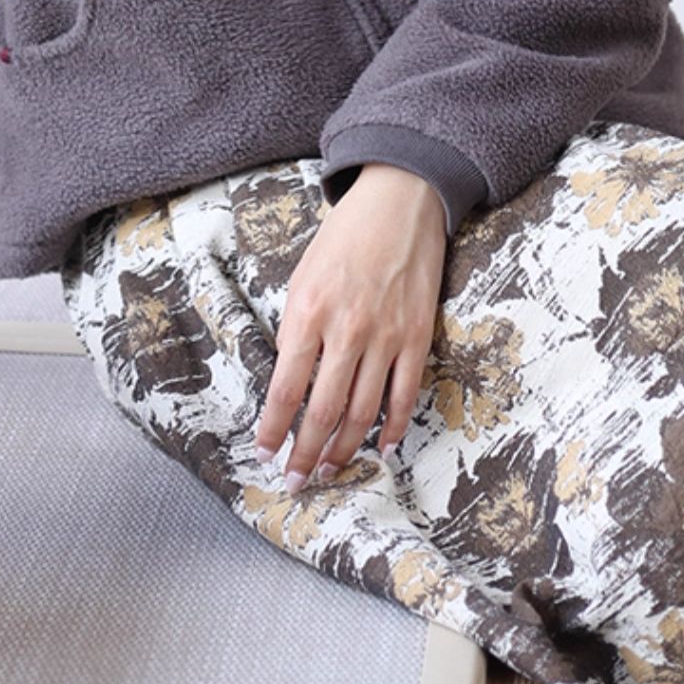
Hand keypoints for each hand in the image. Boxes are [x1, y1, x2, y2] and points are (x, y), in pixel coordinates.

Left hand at [252, 164, 447, 488]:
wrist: (399, 202)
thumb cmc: (343, 239)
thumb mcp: (302, 278)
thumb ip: (296, 331)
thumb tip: (290, 385)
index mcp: (307, 312)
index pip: (285, 389)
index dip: (273, 429)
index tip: (265, 453)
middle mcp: (346, 329)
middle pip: (323, 410)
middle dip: (306, 453)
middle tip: (295, 481)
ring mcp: (385, 335)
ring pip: (363, 411)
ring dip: (344, 449)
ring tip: (330, 470)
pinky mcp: (417, 336)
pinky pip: (404, 394)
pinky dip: (392, 426)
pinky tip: (381, 447)